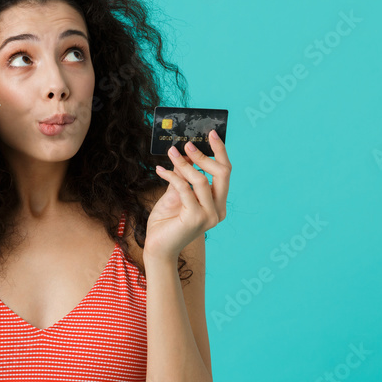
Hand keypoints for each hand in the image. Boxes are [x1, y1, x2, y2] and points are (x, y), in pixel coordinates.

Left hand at [144, 130, 230, 261]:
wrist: (157, 248)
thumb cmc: (166, 223)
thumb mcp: (175, 194)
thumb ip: (182, 176)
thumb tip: (184, 153)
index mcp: (218, 204)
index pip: (225, 173)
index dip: (220, 152)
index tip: (211, 134)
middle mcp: (218, 211)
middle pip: (222, 173)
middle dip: (205, 155)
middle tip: (187, 143)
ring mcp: (208, 216)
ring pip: (200, 179)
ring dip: (184, 163)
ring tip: (171, 153)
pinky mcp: (194, 219)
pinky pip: (184, 189)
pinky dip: (172, 175)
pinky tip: (160, 170)